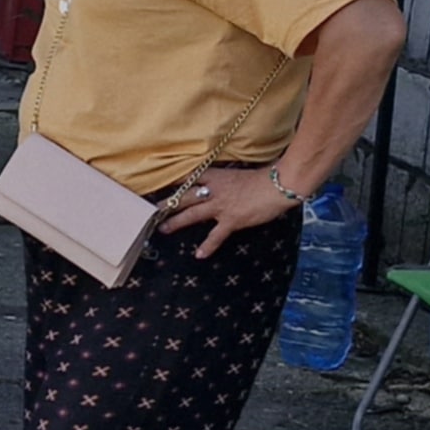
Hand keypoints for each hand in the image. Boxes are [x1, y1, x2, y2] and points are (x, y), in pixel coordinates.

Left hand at [157, 167, 296, 256]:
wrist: (278, 185)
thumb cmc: (264, 178)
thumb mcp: (240, 175)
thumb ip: (227, 181)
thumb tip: (222, 186)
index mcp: (216, 176)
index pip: (190, 178)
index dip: (175, 184)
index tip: (162, 187)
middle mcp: (214, 190)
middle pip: (184, 196)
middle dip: (167, 203)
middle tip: (151, 210)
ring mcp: (220, 206)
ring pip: (192, 214)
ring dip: (176, 222)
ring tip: (162, 229)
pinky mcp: (231, 220)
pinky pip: (215, 235)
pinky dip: (207, 246)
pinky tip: (199, 255)